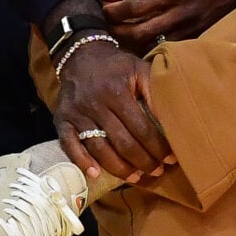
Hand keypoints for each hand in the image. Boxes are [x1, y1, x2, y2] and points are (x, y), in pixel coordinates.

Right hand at [56, 39, 174, 183]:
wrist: (80, 56)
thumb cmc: (117, 67)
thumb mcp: (140, 69)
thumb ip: (156, 91)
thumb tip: (174, 118)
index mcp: (117, 92)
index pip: (141, 128)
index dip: (157, 146)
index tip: (171, 158)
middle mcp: (95, 105)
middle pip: (121, 142)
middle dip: (142, 161)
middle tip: (157, 171)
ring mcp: (76, 114)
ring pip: (98, 148)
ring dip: (118, 168)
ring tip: (136, 178)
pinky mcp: (61, 120)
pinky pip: (69, 144)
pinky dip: (81, 161)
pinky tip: (96, 174)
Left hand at [97, 0, 235, 48]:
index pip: (132, 8)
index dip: (111, 11)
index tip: (102, 8)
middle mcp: (181, 13)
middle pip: (138, 33)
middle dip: (117, 29)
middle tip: (108, 23)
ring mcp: (191, 28)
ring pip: (151, 44)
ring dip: (132, 40)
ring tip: (122, 30)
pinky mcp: (197, 36)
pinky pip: (167, 46)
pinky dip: (150, 43)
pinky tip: (143, 36)